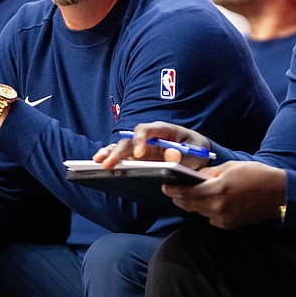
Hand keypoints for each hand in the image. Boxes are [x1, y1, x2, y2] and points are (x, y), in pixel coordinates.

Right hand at [94, 121, 209, 169]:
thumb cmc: (195, 151)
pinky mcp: (138, 158)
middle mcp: (149, 137)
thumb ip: (184, 155)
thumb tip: (171, 156)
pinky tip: (100, 166)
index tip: (139, 154)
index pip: (147, 130)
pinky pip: (122, 158)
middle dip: (118, 152)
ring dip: (109, 154)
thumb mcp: (194, 153)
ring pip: (122, 147)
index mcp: (163, 130)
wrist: (197, 155)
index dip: (140, 140)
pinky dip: (111, 160)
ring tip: (97, 162)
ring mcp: (142, 147)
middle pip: (130, 140)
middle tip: (108, 163)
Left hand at [162, 161, 286, 229]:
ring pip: (199, 212)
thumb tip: (193, 178)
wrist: (279, 194)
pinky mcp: (229, 225)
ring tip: (189, 195)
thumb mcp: (230, 167)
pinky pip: (211, 218)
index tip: (165, 187)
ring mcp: (224, 218)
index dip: (173, 190)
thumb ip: (209, 174)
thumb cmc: (255, 175)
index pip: (187, 193)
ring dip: (193, 204)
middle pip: (190, 205)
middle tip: (173, 191)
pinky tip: (210, 203)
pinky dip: (207, 211)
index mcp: (218, 189)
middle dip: (180, 198)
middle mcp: (218, 207)